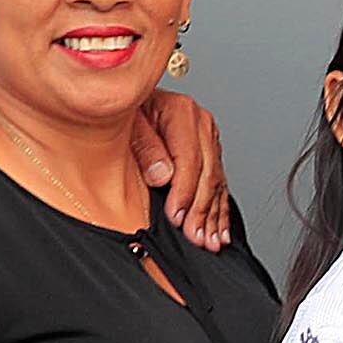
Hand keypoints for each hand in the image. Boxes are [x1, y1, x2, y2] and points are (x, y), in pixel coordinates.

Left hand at [135, 90, 233, 250]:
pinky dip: (219, 210)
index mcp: (182, 111)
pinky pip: (219, 184)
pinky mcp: (209, 152)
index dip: (185, 193)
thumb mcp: (126, 123)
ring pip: (217, 183)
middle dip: (202, 210)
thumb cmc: (122, 111)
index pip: (190, 160)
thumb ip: (145, 148)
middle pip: (208, 174)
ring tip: (210, 241)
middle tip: (196, 236)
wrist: (123, 100)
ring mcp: (207, 138)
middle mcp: (200, 124)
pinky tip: (220, 230)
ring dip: (213, 216)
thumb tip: (164, 176)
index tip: (177, 217)